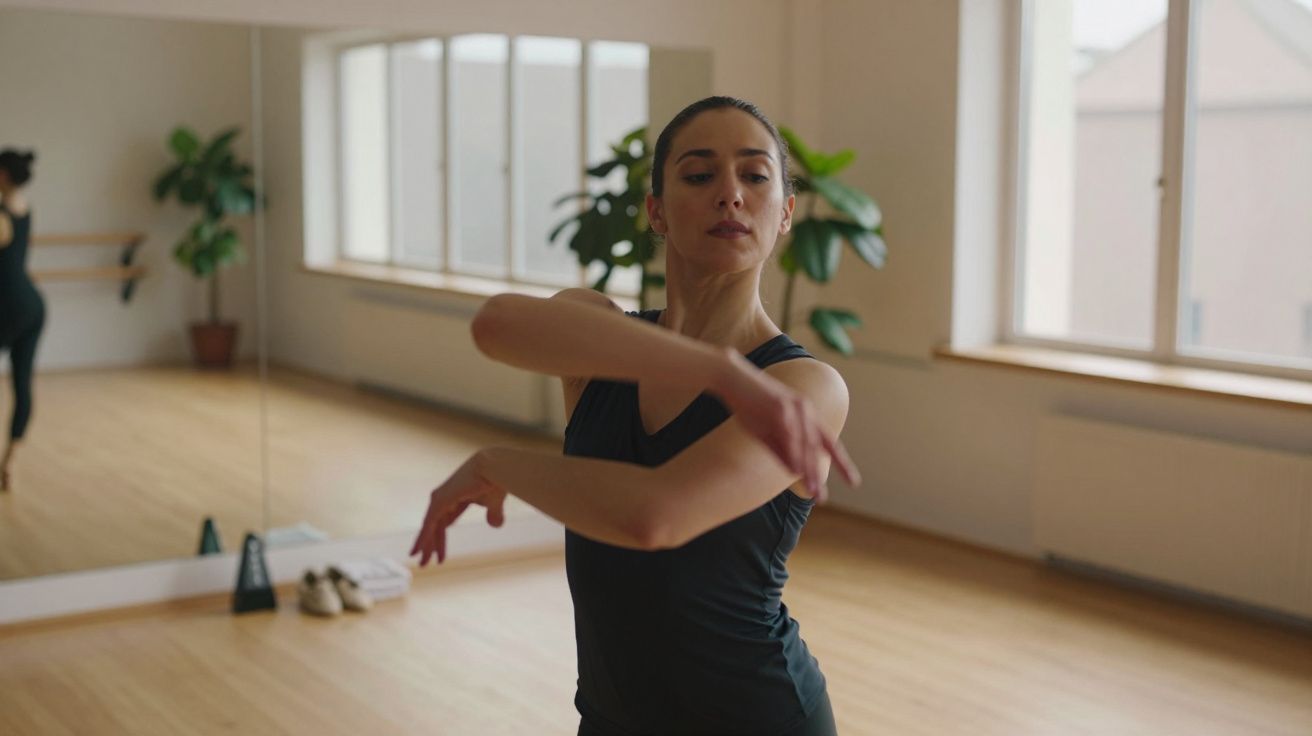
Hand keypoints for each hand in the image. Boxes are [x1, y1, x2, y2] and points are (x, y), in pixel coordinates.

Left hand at [410, 452, 506, 565]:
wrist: (495, 468)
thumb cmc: (496, 481)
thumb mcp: (494, 503)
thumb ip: (493, 514)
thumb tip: (496, 526)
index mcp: (454, 497)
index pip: (443, 523)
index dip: (441, 540)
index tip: (439, 558)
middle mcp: (443, 498)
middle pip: (433, 526)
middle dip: (430, 545)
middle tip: (424, 563)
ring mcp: (439, 498)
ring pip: (429, 527)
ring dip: (426, 546)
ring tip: (422, 564)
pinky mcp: (439, 501)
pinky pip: (429, 524)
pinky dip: (424, 538)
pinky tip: (419, 551)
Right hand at [713, 351, 860, 501]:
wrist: (732, 378)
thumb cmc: (749, 404)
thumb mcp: (766, 432)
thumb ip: (782, 451)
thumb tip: (795, 473)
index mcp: (806, 415)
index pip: (828, 443)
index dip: (841, 463)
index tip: (853, 482)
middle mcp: (805, 410)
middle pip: (817, 447)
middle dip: (819, 473)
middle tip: (822, 498)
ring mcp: (794, 407)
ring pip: (806, 444)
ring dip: (809, 469)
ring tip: (812, 490)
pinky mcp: (781, 407)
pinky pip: (790, 436)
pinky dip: (795, 454)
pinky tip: (797, 471)